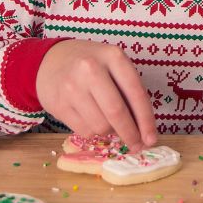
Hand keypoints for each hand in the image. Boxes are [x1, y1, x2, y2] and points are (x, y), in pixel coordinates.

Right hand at [36, 40, 156, 151]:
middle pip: (116, 112)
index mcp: (113, 56)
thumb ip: (129, 91)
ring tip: (109, 122)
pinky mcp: (58, 104)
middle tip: (137, 145)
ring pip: (100, 126)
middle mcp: (91, 69)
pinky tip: (92, 120)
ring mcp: (72, 87)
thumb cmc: (92, 64)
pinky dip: (94, 132)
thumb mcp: (114, 66)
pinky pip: (84, 131)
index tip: (152, 138)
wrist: (51, 60)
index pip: (136, 93)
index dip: (146, 120)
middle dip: (130, 134)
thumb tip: (144, 131)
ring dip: (110, 132)